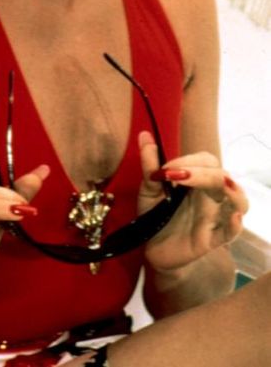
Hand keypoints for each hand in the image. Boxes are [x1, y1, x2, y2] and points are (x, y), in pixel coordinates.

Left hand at [137, 131, 248, 271]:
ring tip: (224, 185)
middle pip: (222, 177)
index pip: (207, 161)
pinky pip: (231, 232)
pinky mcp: (212, 239)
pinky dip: (236, 224)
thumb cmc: (155, 215)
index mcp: (197, 180)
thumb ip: (149, 164)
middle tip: (179, 177)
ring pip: (238, 202)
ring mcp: (214, 217)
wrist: (152, 248)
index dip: (190, 161)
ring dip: (234, 192)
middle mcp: (210, 196)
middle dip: (204, 174)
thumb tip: (144, 134)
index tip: (166, 169)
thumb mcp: (149, 188)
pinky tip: (234, 217)